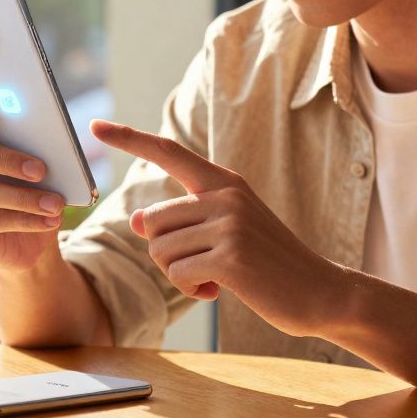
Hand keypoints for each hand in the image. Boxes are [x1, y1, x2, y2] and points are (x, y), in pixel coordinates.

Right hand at [0, 98, 66, 271]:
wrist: (30, 236)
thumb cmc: (33, 185)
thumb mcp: (38, 161)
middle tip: (41, 169)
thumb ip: (38, 143)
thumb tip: (60, 136)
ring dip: (25, 197)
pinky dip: (27, 219)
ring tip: (55, 203)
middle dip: (7, 159)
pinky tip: (50, 219)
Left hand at [90, 119, 331, 336]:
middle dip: (164, 252)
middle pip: (151, 220)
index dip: (129, 139)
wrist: (321, 291)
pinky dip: (191, 289)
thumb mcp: (226, 232)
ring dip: (179, 274)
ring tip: (216, 276)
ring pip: (160, 250)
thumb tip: (135, 219)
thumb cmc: (269, 263)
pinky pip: (177, 274)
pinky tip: (219, 290)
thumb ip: (183, 221)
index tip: (95, 126)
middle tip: (201, 265)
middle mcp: (225, 195)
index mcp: (224, 182)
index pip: (168, 152)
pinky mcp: (229, 257)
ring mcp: (228, 224)